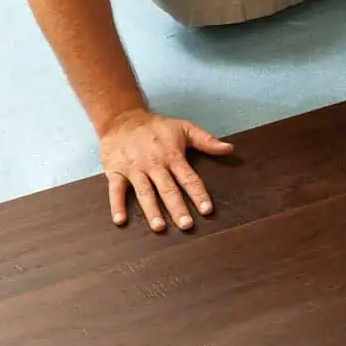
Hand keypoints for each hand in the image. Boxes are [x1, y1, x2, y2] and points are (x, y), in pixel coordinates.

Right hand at [99, 108, 233, 231]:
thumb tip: (229, 148)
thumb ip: (206, 140)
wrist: (121, 118)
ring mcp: (134, 168)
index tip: (207, 210)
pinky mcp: (115, 171)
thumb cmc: (156, 127)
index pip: (188, 178)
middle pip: (167, 189)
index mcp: (172, 156)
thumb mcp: (184, 127)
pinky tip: (120, 220)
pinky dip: (117, 204)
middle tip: (186, 225)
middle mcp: (154, 164)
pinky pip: (115, 189)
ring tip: (159, 227)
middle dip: (177, 207)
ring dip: (151, 210)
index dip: (198, 194)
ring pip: (144, 192)